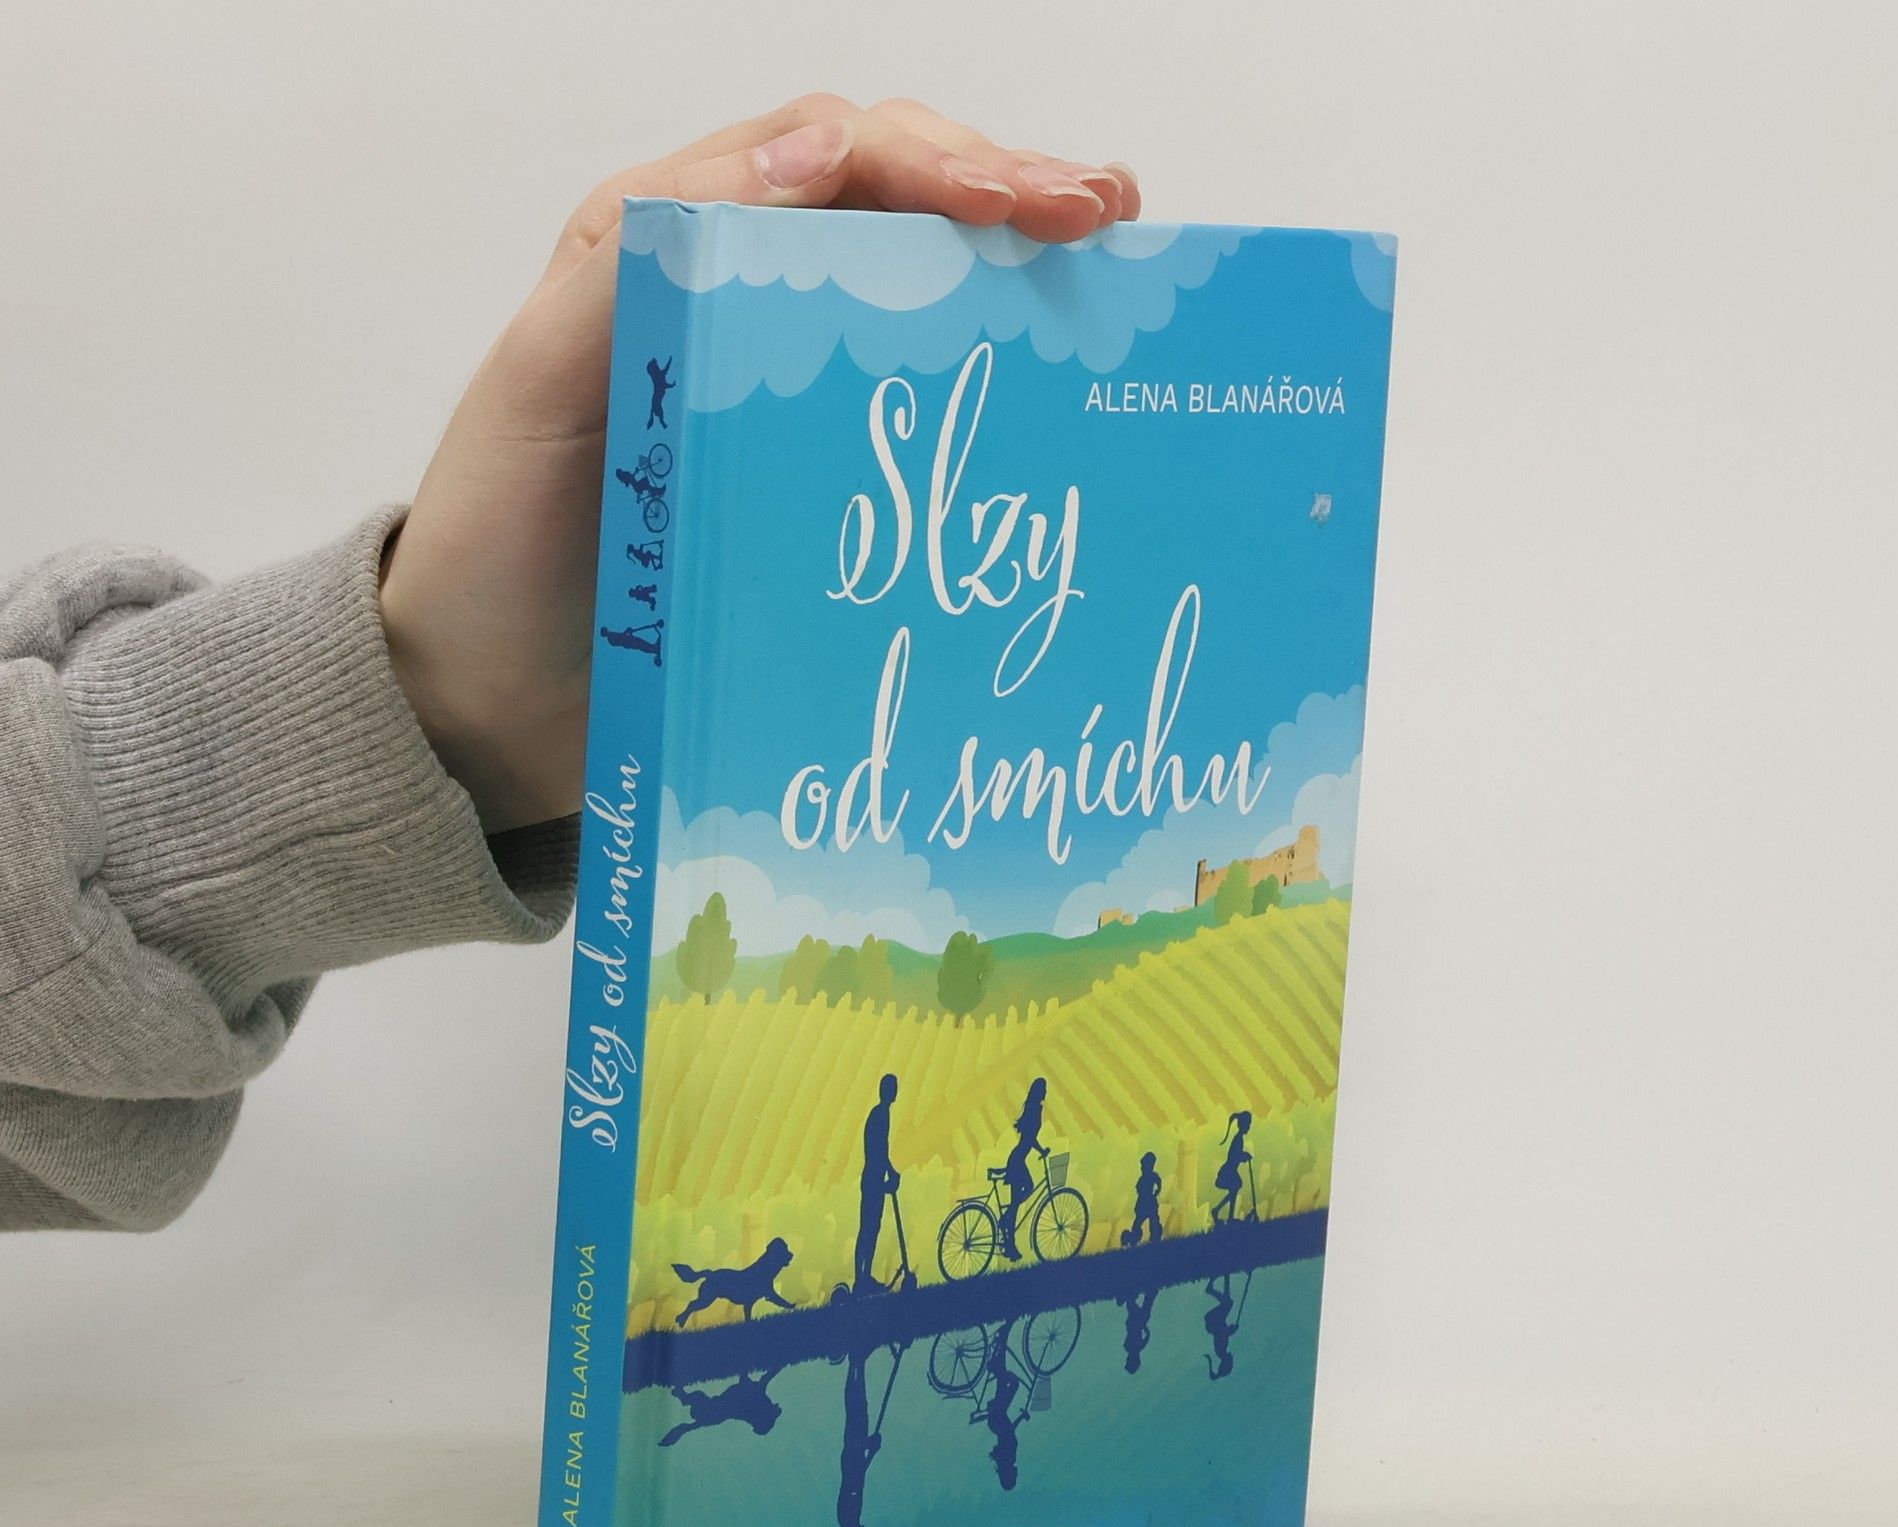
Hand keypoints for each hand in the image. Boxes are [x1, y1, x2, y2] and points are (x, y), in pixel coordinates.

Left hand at [380, 95, 1141, 833]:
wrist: (485, 707)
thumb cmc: (496, 546)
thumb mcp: (543, 387)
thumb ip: (644, 261)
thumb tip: (819, 151)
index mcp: (672, 250)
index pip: (831, 155)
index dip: (940, 161)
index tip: (1032, 206)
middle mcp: (743, 305)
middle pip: (897, 211)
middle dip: (1012, 196)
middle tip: (1111, 222)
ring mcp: (788, 399)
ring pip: (921, 304)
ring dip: (1020, 281)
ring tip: (1114, 283)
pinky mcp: (813, 488)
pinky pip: (913, 421)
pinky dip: (992, 397)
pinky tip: (1060, 407)